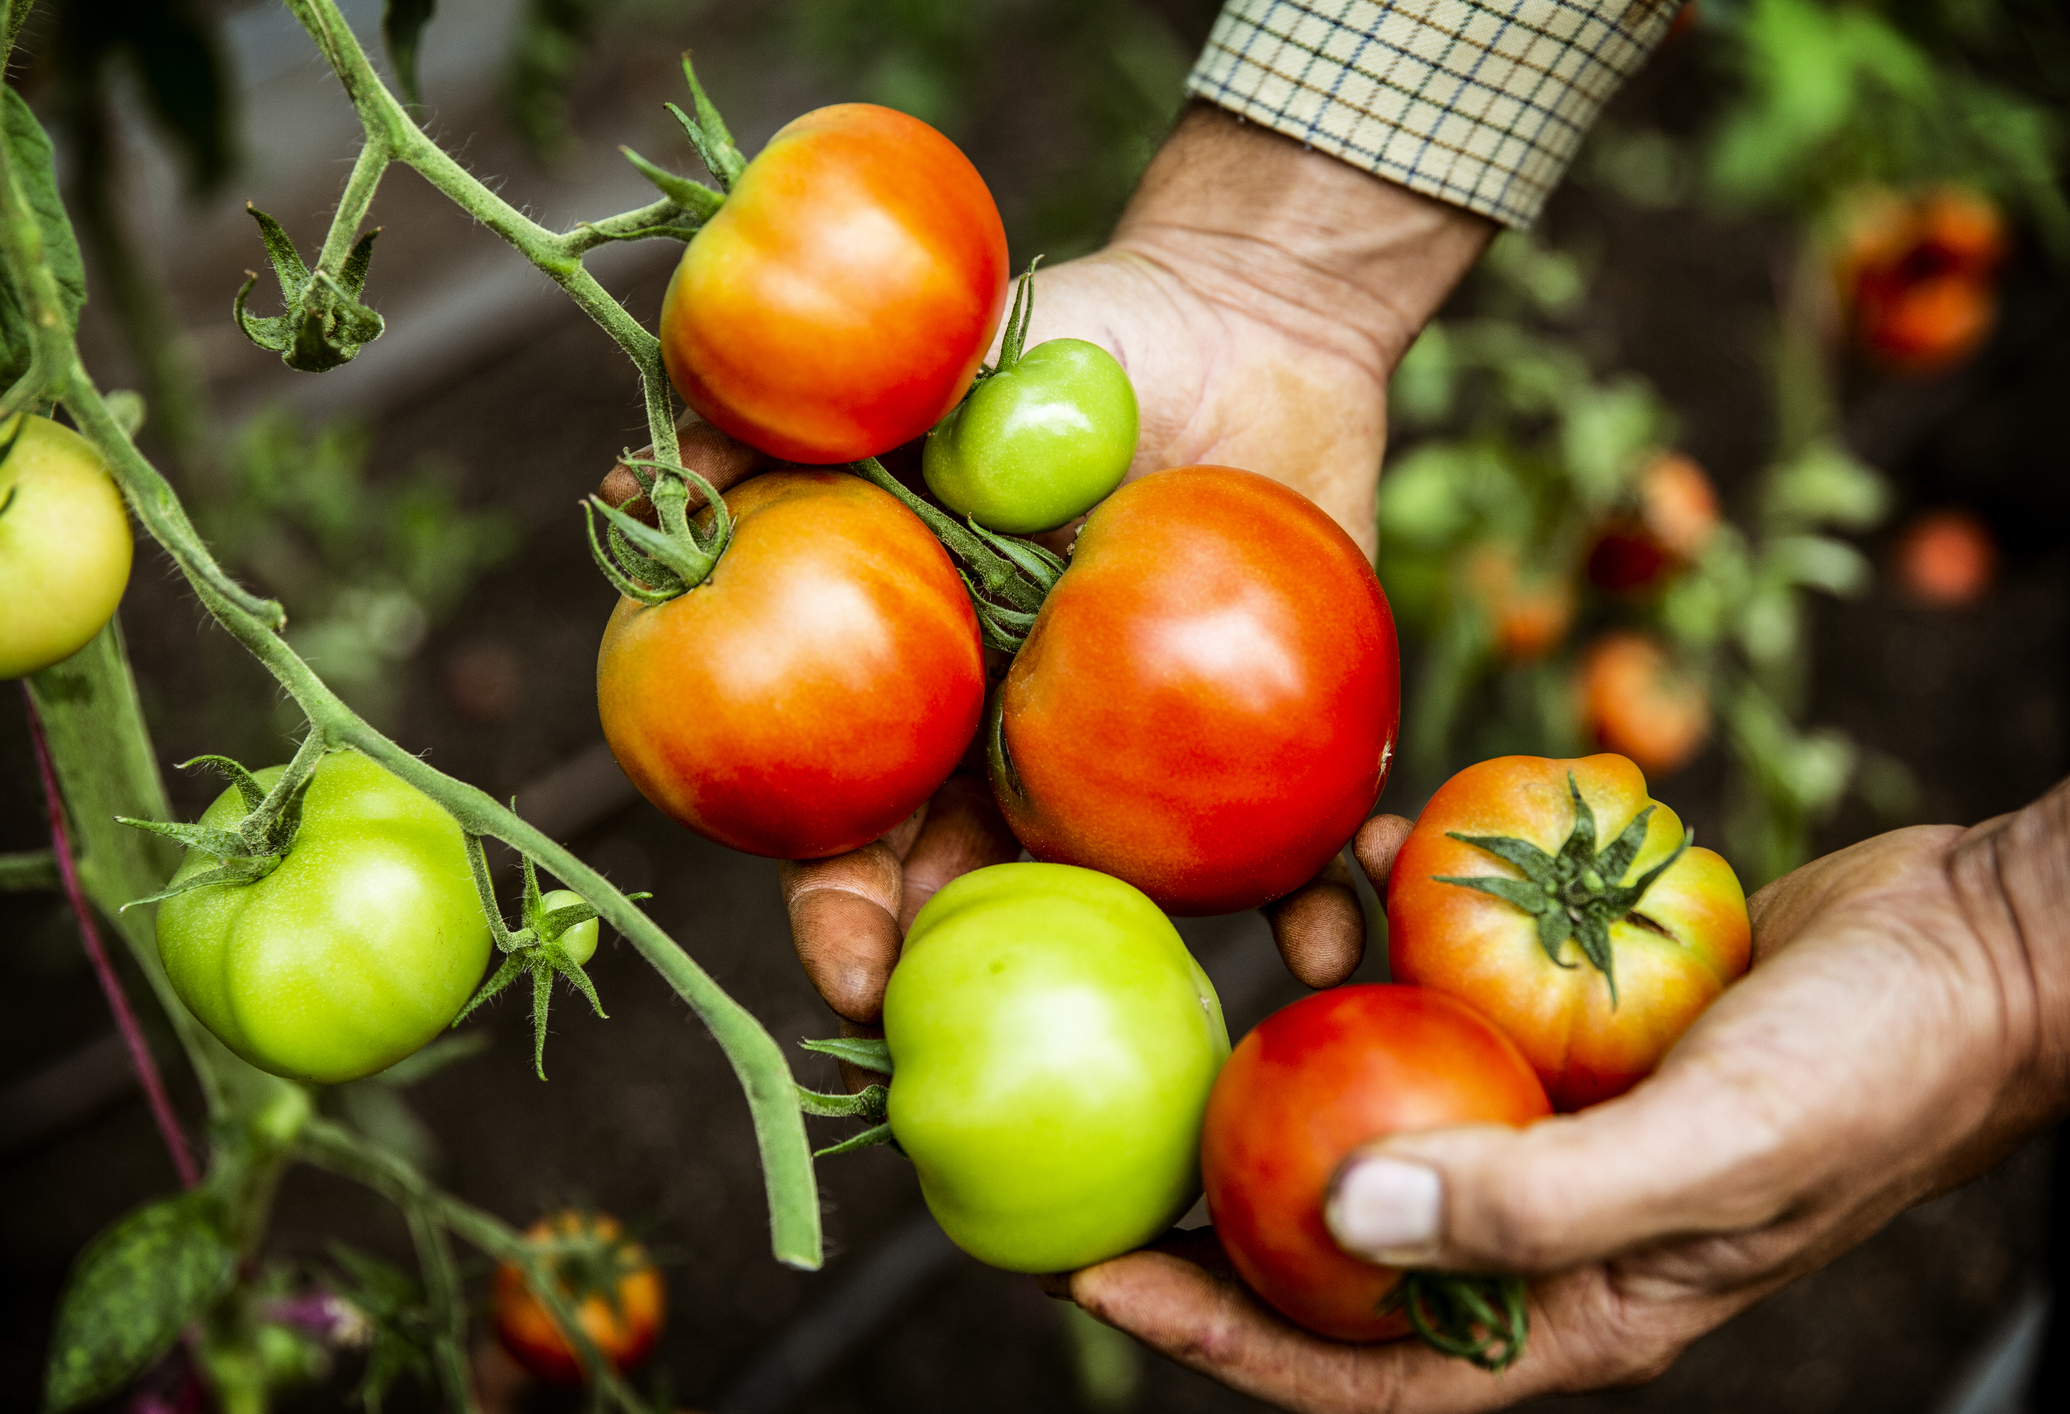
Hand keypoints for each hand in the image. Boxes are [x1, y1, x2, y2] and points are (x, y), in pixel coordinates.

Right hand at [779, 105, 1494, 1032]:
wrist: (1249, 316)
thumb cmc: (1077, 343)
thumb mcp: (924, 372)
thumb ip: (791, 427)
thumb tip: (637, 476)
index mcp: (934, 690)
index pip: (858, 826)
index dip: (841, 909)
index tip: (850, 970)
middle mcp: (1029, 747)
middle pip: (981, 898)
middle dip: (971, 984)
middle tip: (985, 1040)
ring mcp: (1147, 760)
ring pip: (1127, 899)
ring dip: (1148, 966)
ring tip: (1180, 994)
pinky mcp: (1268, 745)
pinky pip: (1289, 844)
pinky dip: (1311, 898)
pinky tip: (1331, 932)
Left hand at [1058, 777, 2069, 1412]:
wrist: (1986, 944)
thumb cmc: (1881, 1068)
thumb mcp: (1712, 1149)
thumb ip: (1533, 1201)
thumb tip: (1342, 1219)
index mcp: (1575, 1300)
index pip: (1360, 1361)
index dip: (1216, 1333)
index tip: (1087, 1276)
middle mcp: (1547, 1218)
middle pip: (1343, 1229)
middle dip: (1220, 1186)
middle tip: (1107, 1126)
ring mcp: (1555, 1111)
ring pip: (1388, 1081)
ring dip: (1323, 1005)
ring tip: (1288, 921)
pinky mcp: (1572, 1017)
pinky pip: (1450, 975)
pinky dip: (1406, 916)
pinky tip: (1378, 852)